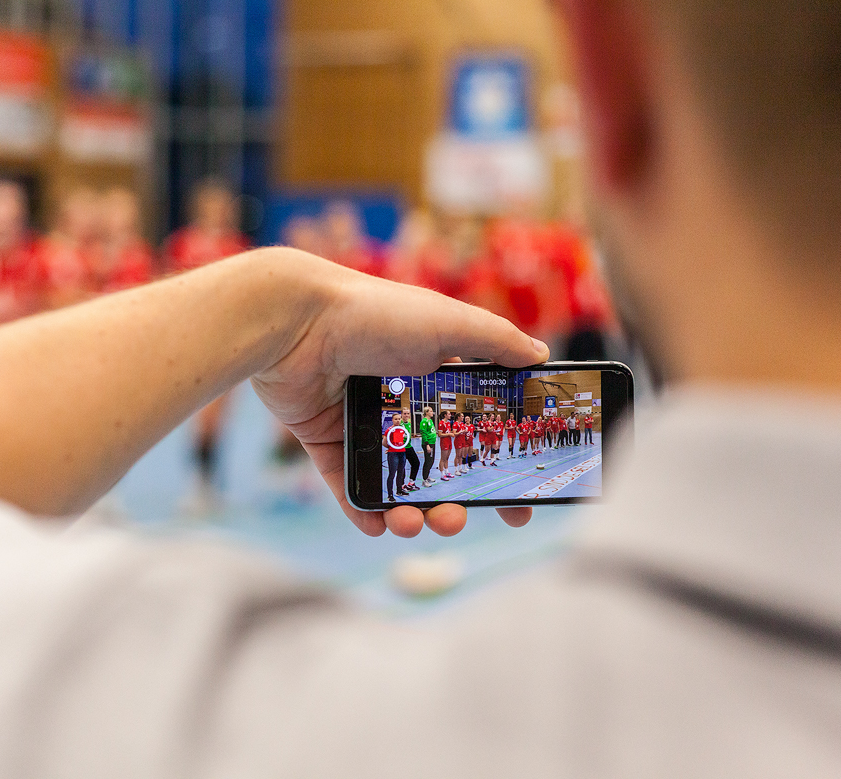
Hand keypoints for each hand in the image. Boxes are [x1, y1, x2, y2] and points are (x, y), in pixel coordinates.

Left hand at [252, 261, 547, 536]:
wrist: (298, 321)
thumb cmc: (377, 315)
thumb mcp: (450, 322)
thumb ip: (498, 341)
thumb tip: (541, 356)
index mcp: (438, 376)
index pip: (481, 428)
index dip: (501, 464)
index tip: (520, 502)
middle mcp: (404, 402)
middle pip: (441, 466)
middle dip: (455, 502)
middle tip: (459, 520)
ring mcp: (364, 423)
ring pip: (397, 482)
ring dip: (411, 513)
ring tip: (413, 523)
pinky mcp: (325, 439)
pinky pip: (348, 485)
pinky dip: (364, 510)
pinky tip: (379, 526)